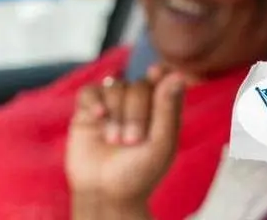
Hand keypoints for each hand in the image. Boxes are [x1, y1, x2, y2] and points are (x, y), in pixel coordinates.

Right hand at [66, 66, 183, 206]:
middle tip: (132, 141)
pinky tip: (99, 116)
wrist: (106, 194)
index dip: (160, 73)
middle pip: (139, 86)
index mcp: (161, 110)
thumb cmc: (140, 172)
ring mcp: (113, 107)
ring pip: (115, 86)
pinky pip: (90, 91)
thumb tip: (178, 74)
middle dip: (136, 112)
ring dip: (116, 113)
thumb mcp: (161, 143)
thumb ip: (168, 109)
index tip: (156, 72)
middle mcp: (138, 104)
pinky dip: (94, 100)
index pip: (164, 80)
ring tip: (115, 141)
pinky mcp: (88, 113)